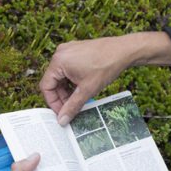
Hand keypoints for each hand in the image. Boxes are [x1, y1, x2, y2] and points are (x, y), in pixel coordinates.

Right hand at [39, 32, 170, 125]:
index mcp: (58, 61)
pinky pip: (68, 69)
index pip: (46, 86)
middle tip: (71, 109)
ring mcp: (68, 51)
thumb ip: (72, 106)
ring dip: (68, 90)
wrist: (124, 51)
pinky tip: (82, 89)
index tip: (62, 113)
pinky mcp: (76, 51)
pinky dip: (73, 81)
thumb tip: (62, 120)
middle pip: (53, 81)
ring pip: (61, 76)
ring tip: (79, 100)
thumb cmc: (106, 66)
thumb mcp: (87, 90)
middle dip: (62, 97)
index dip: (53, 102)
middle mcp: (60, 53)